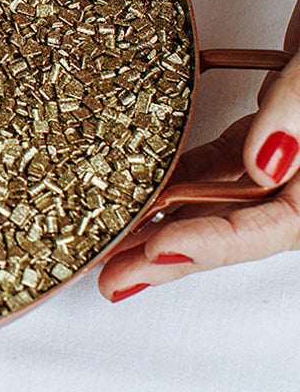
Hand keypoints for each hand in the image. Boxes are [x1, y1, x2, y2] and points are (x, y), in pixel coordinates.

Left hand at [99, 53, 299, 301]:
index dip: (209, 245)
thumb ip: (297, 112)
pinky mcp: (269, 128)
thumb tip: (266, 164)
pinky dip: (176, 174)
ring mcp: (287, 155)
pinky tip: (136, 187)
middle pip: (231, 229)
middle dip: (169, 256)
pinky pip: (217, 162)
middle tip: (111, 278)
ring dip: (164, 221)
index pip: (265, 228)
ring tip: (110, 245)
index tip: (157, 253)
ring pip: (218, 199)